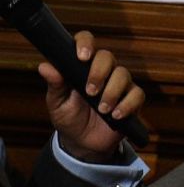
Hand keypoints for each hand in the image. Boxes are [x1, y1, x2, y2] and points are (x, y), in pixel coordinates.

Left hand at [40, 30, 145, 162]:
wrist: (83, 143)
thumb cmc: (69, 118)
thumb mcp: (58, 103)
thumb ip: (55, 84)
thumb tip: (45, 66)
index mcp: (84, 67)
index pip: (87, 43)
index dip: (86, 43)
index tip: (83, 56)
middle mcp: (104, 70)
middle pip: (108, 57)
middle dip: (99, 73)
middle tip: (90, 92)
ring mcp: (120, 84)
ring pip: (123, 74)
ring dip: (112, 93)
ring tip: (102, 110)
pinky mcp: (132, 99)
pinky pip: (136, 94)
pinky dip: (127, 105)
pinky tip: (116, 115)